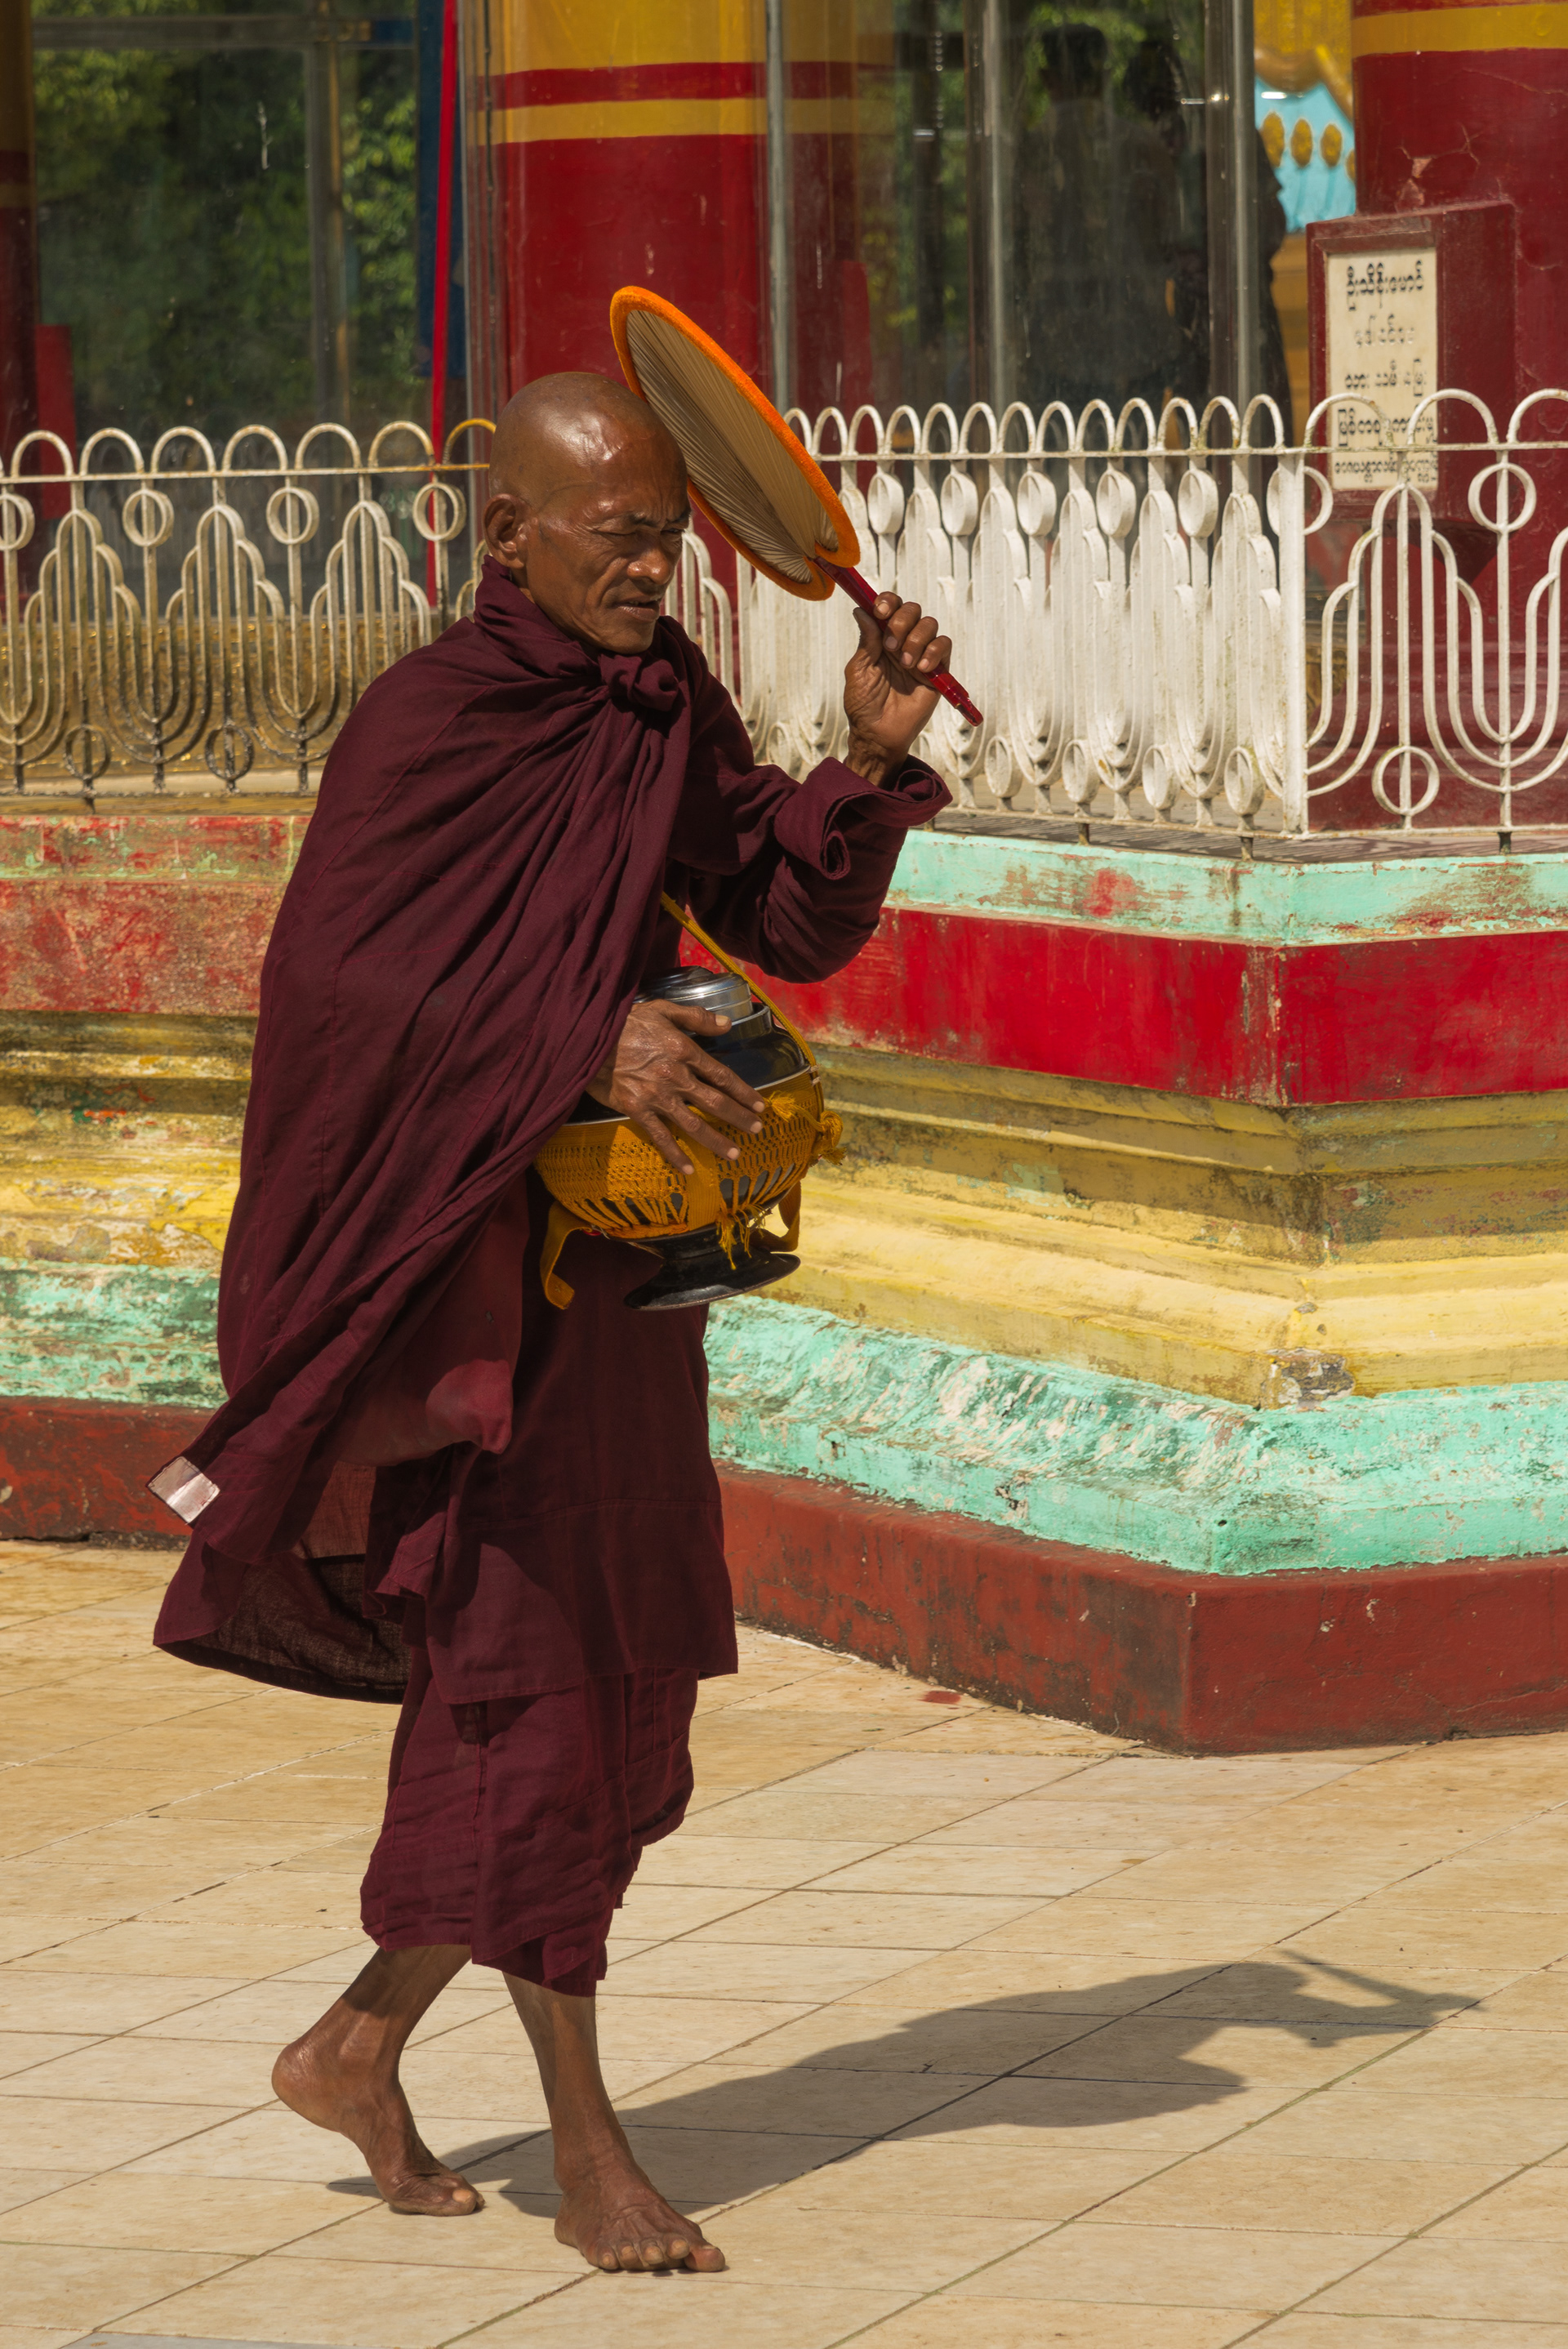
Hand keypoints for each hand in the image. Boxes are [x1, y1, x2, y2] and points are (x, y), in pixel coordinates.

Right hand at [585, 1000, 764, 1176]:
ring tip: (735, 1154)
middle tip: (757, 1130)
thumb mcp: (662, 1009)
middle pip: (715, 1102)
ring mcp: (657, 1097)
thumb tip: (727, 1024)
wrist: (588, 1039)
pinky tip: (688, 1169)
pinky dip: (675, 1154)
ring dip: (717, 1141)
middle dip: (739, 1118)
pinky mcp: (637, 1110)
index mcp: (685, 1051)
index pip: (722, 1076)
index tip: (759, 1105)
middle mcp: (676, 1077)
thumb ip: (696, 1017)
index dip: (743, 1092)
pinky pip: (660, 1137)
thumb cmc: (625, 1022)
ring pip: (694, 1124)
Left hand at [842, 593, 951, 786]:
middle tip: (890, 646)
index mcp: (881, 638)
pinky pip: (944, 645)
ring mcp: (921, 654)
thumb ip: (866, 640)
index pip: (890, 607)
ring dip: (916, 639)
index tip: (880, 611)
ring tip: (905, 664)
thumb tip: (862, 610)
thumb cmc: (864, 705)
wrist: (879, 733)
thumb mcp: (859, 670)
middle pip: (912, 609)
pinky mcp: (938, 670)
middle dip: (901, 621)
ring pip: (929, 624)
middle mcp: (903, 641)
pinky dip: (933, 652)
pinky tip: (920, 669)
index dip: (888, 602)